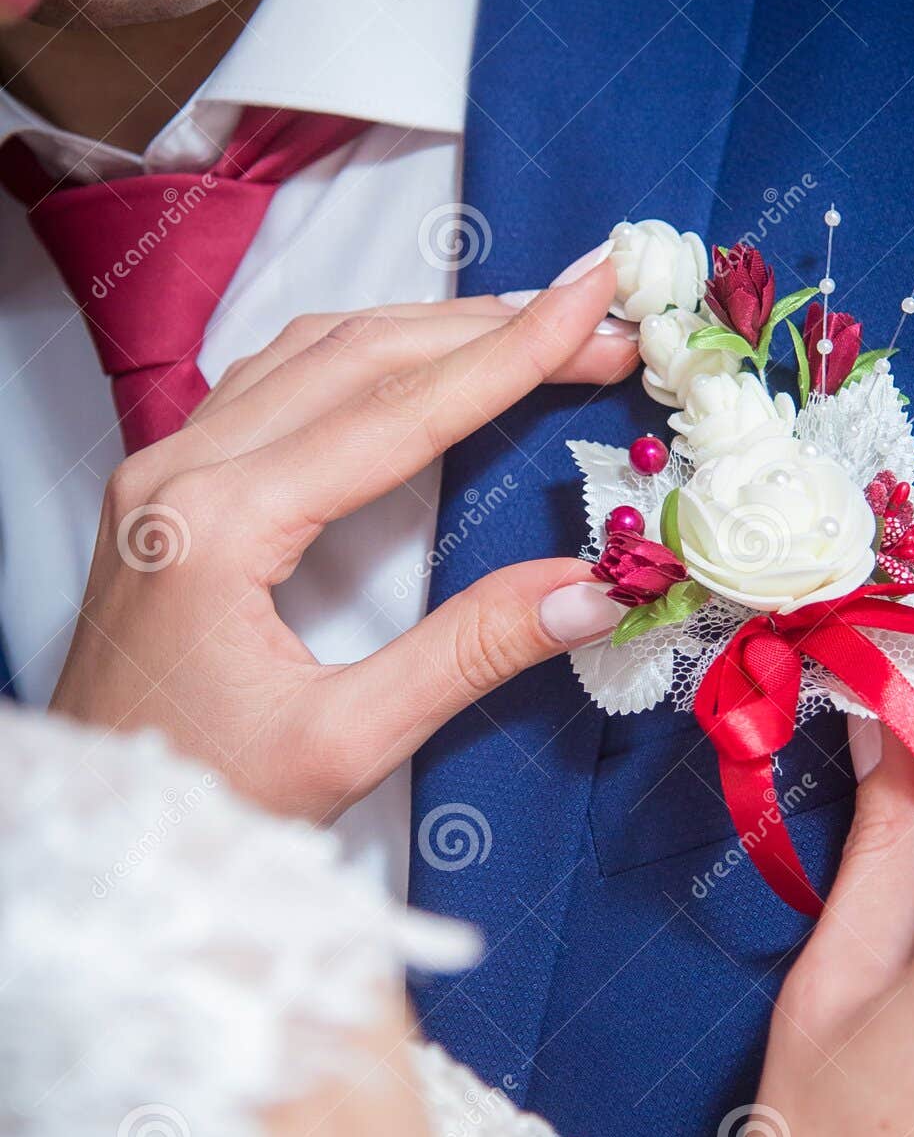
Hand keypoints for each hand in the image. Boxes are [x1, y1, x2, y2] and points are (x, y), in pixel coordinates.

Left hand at [52, 268, 635, 819]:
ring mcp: (160, 471)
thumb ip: (469, 654)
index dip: (510, 356)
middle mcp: (177, 473)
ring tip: (523, 325)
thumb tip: (590, 587)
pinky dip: (357, 357)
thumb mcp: (344, 743)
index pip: (394, 414)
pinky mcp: (164, 489)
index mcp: (216, 525)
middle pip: (353, 356)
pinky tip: (411, 362)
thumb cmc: (197, 797)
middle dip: (484, 328)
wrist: (98, 833)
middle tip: (591, 316)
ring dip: (423, 328)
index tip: (593, 303)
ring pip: (307, 354)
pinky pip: (269, 384)